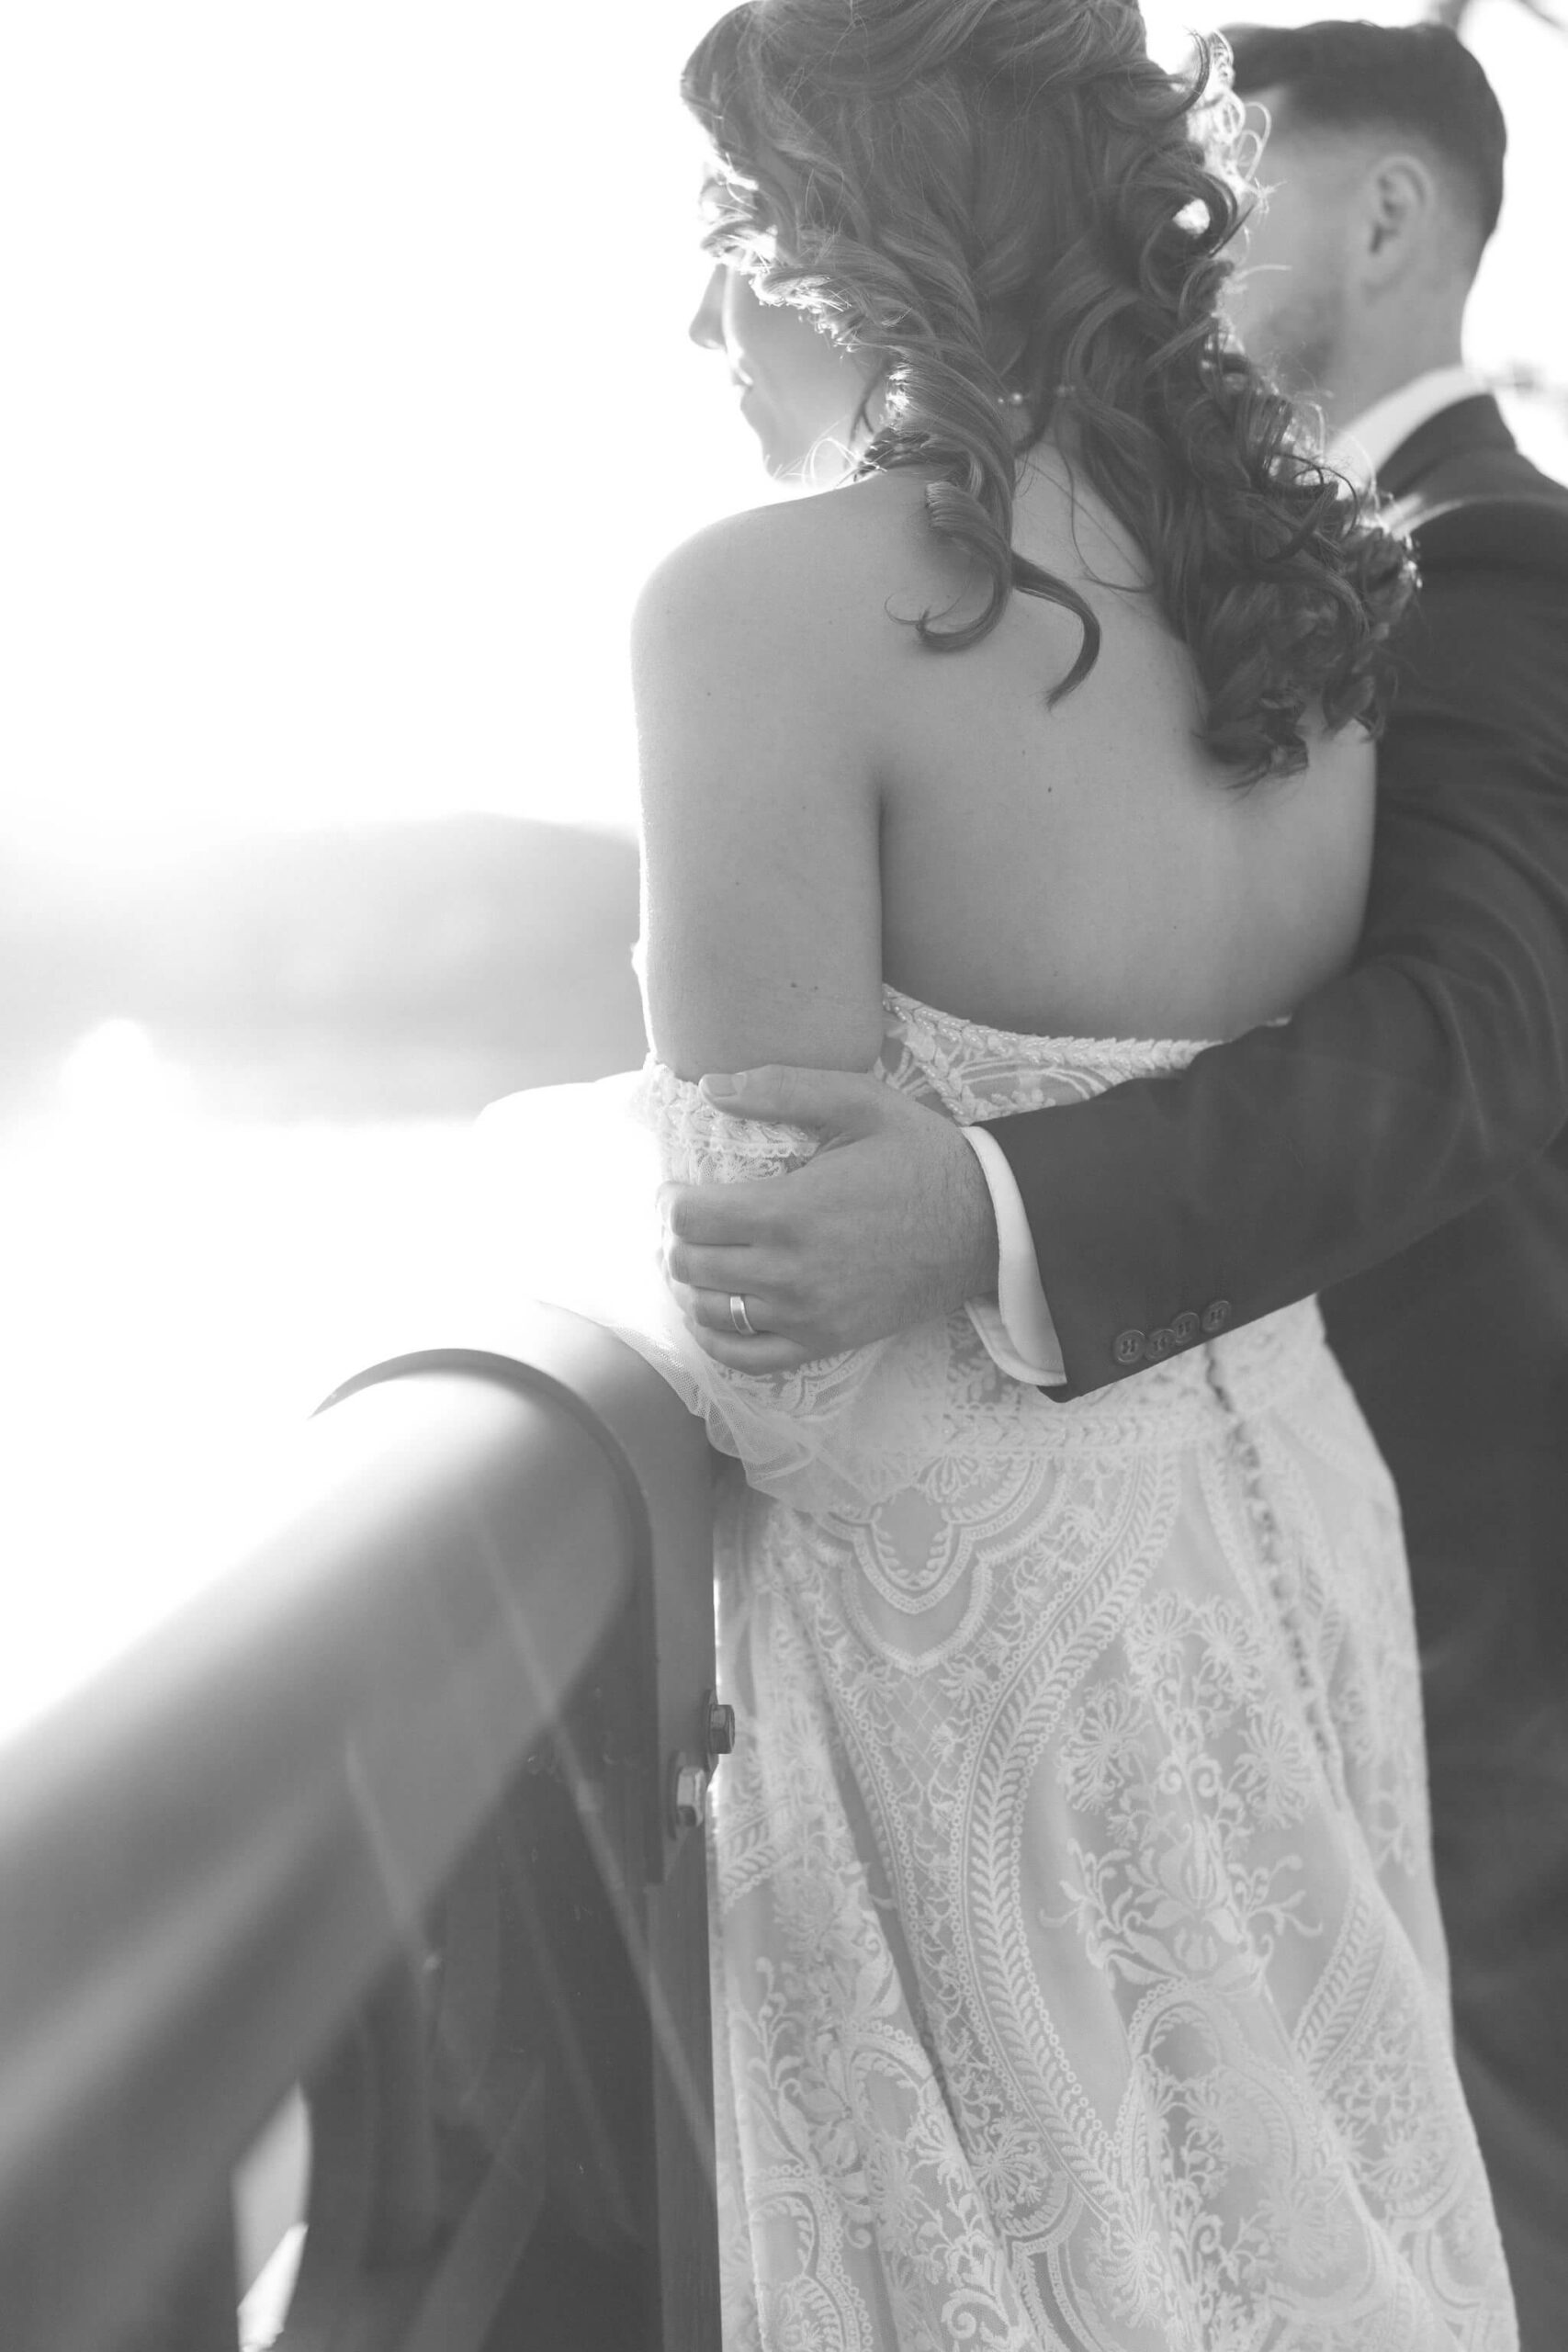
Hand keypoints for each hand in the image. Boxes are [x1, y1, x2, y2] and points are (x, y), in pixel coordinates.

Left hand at [659, 1066, 998, 1371]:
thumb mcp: (860, 1102)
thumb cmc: (921, 1157)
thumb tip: (711, 1087)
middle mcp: (791, 1271)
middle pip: (689, 1266)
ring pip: (709, 1312)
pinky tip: (716, 1311)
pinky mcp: (825, 1341)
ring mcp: (807, 1314)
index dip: (670, 1201)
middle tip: (686, 1222)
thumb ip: (782, 1089)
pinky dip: (717, 1338)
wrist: (986, 1225)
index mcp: (792, 1210)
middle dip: (674, 1239)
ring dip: (690, 1285)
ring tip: (700, 1259)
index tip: (678, 1190)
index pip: (690, 1219)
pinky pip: (747, 1358)